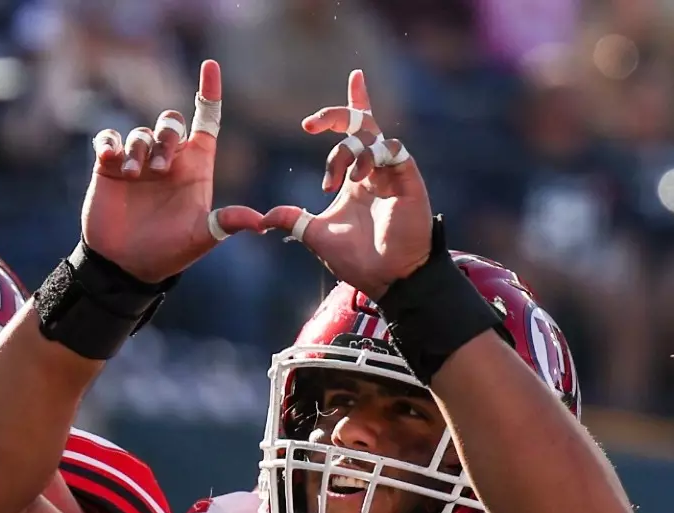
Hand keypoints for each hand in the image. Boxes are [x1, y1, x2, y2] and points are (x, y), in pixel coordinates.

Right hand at [81, 60, 264, 283]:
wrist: (126, 265)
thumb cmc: (168, 251)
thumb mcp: (200, 238)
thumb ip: (226, 224)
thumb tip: (260, 223)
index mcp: (195, 166)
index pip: (206, 120)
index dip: (209, 92)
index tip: (211, 66)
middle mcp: (168, 159)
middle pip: (171, 122)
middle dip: (166, 137)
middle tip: (160, 169)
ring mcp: (138, 161)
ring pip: (140, 132)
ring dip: (138, 149)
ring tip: (134, 176)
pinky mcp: (109, 167)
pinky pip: (108, 138)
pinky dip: (108, 142)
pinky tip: (109, 158)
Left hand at [258, 70, 432, 298]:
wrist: (387, 278)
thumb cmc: (358, 259)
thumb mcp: (315, 235)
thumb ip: (293, 220)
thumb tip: (264, 217)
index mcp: (357, 177)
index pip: (356, 131)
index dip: (356, 102)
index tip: (355, 75)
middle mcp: (376, 169)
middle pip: (362, 123)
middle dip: (337, 114)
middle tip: (310, 124)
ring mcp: (393, 173)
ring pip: (371, 136)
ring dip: (347, 152)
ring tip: (337, 181)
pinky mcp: (409, 179)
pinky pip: (393, 150)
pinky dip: (371, 156)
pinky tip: (359, 177)